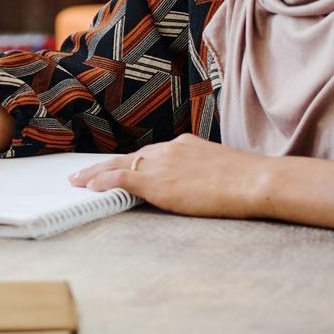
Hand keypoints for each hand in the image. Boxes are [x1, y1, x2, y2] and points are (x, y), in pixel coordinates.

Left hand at [69, 134, 324, 221]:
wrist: (256, 180)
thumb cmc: (248, 179)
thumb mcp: (219, 167)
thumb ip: (200, 170)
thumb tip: (198, 182)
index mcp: (183, 145)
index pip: (149, 154)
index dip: (130, 162)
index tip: (116, 167)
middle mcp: (167, 149)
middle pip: (128, 156)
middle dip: (104, 166)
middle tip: (83, 173)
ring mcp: (160, 163)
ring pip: (118, 165)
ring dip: (95, 174)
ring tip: (77, 182)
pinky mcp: (157, 181)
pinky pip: (121, 178)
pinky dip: (103, 182)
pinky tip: (90, 188)